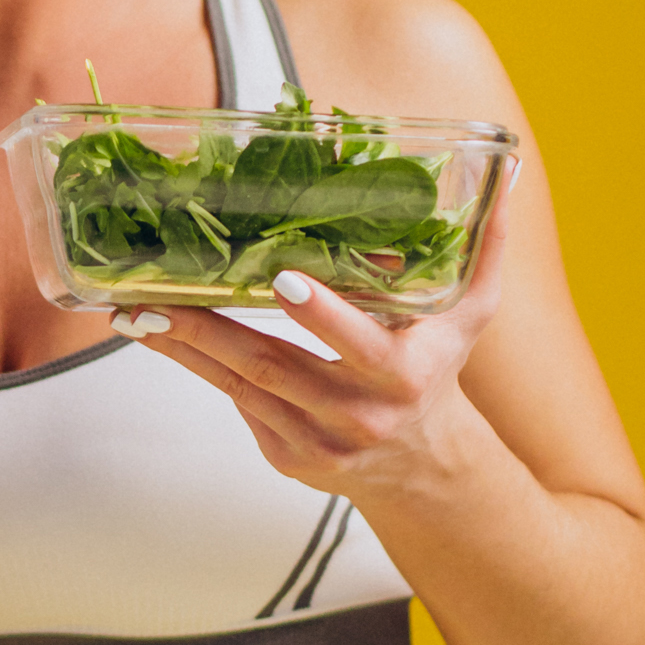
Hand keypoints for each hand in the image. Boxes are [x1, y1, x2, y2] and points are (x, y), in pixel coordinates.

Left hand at [117, 189, 513, 497]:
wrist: (423, 467)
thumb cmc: (437, 372)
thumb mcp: (469, 317)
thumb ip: (484, 251)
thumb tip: (505, 178)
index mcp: (401, 376)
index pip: (357, 344)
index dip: (320, 315)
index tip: (283, 281)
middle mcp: (358, 416)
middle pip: (272, 368)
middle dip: (211, 330)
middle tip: (160, 297)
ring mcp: (317, 444)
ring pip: (240, 388)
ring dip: (186, 349)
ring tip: (139, 313)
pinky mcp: (286, 458)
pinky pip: (239, 405)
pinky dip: (204, 368)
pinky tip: (165, 335)